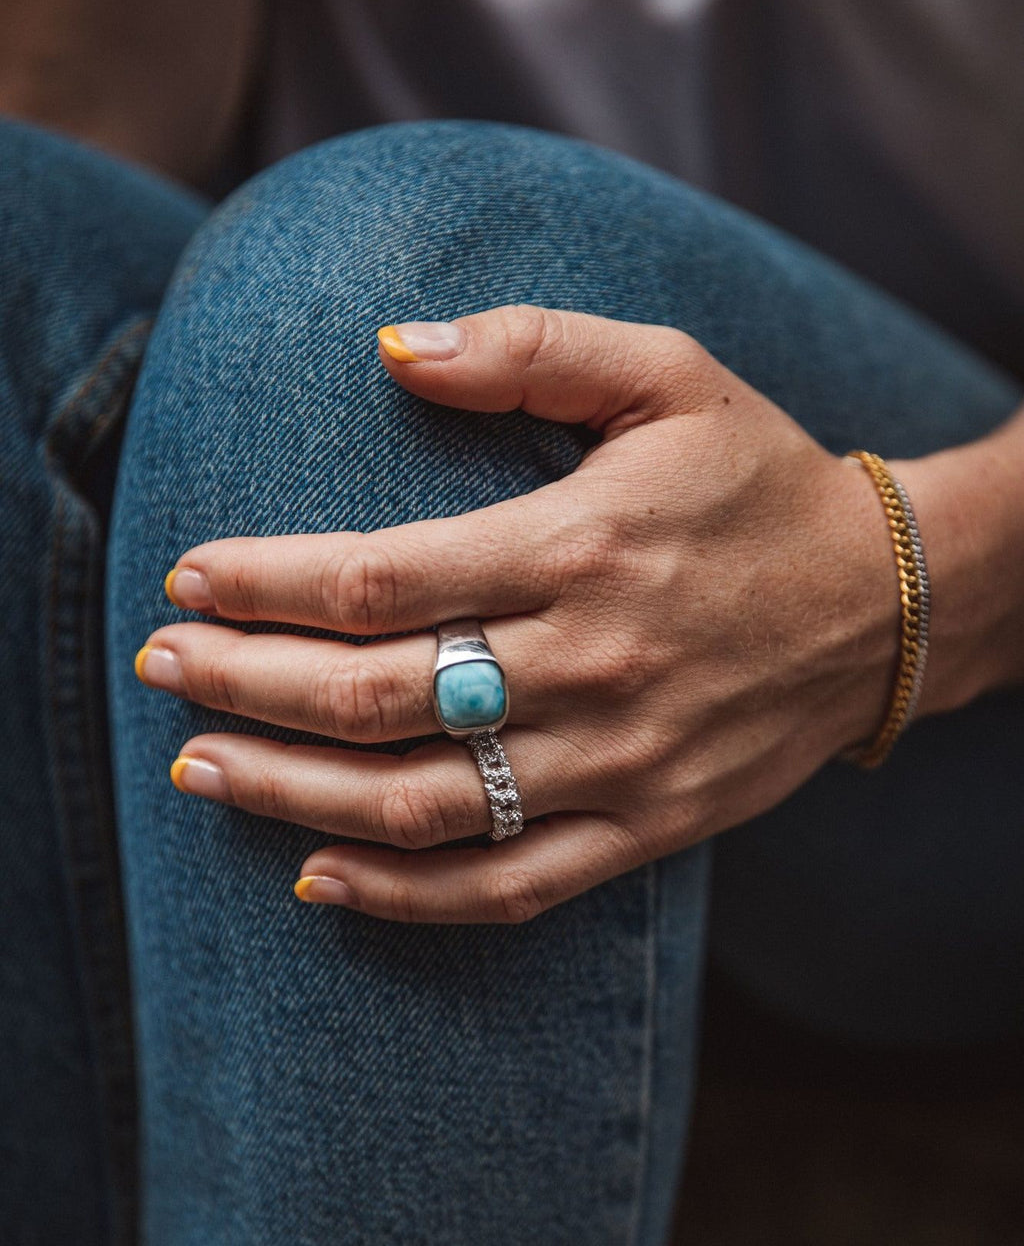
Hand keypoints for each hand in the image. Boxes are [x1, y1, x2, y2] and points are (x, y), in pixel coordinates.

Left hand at [135, 304, 903, 923]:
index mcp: (580, 545)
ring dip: (288, 796)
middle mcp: (590, 663)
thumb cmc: (758, 476)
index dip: (265, 581)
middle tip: (160, 666)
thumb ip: (528, 348)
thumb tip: (391, 348)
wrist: (886, 601)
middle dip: (243, 684)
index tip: (188, 576)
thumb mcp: (667, 373)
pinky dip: (402, 898)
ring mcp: (617, 762)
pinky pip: (505, 888)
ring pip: (418, 804)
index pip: (378, 579)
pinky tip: (315, 881)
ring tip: (198, 770)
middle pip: (373, 696)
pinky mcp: (646, 829)